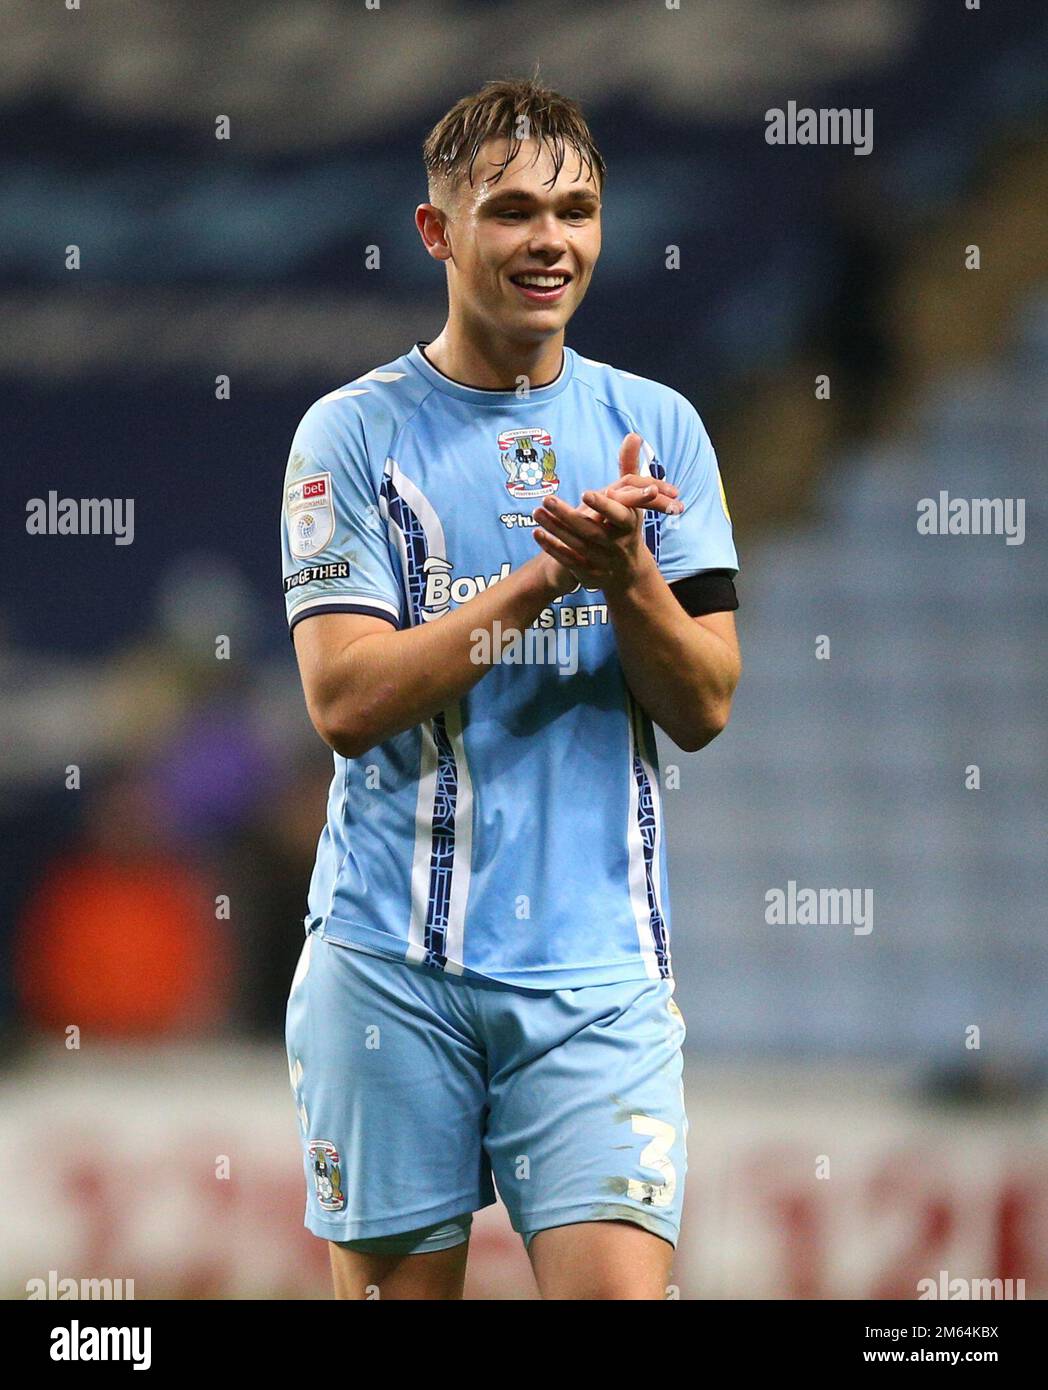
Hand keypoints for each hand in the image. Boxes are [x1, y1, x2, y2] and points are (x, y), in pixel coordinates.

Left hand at [531, 433, 681, 595]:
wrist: (627, 572)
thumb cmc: (625, 526)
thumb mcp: (632, 499)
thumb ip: (629, 468)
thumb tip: (633, 435)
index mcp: (630, 526)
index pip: (619, 516)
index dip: (603, 506)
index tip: (586, 493)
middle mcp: (618, 546)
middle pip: (591, 531)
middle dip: (568, 516)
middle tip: (547, 498)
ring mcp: (604, 563)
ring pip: (577, 546)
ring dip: (555, 529)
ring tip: (537, 511)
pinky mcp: (589, 575)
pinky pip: (568, 561)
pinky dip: (552, 548)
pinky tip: (537, 533)